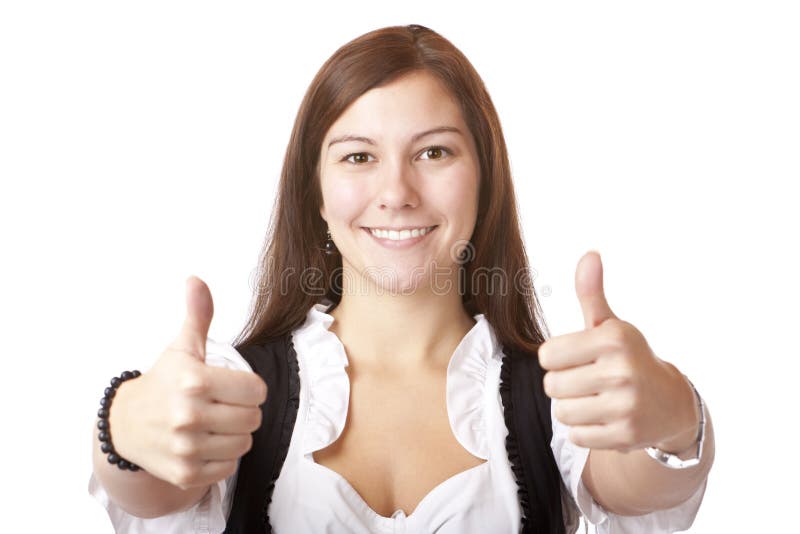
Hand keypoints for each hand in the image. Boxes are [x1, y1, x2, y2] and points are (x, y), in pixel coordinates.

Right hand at [109, 276, 267, 488]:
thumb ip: (198, 315)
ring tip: (216, 423)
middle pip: (253, 418)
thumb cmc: (163, 383)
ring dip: (235, 434)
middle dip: (244, 410)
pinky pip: (228, 467)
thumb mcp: (182, 348)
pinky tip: (206, 443)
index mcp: (195, 381)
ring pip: (244, 443)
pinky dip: (223, 457)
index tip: (234, 386)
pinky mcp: (185, 473)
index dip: (250, 388)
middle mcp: (189, 416)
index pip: (256, 390)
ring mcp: (186, 448)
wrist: (126, 425)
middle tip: (224, 405)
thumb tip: (196, 281)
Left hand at [538, 251, 698, 452]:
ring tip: (595, 400)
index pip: (547, 356)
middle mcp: (620, 371)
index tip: (578, 358)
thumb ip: (591, 294)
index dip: (558, 359)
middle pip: (552, 386)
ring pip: (562, 413)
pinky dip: (584, 430)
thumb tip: (589, 254)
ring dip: (573, 409)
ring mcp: (625, 406)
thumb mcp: (612, 325)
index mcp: (612, 339)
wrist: (672, 403)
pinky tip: (604, 419)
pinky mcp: (625, 435)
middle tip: (588, 381)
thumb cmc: (629, 358)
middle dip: (564, 385)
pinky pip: (576, 435)